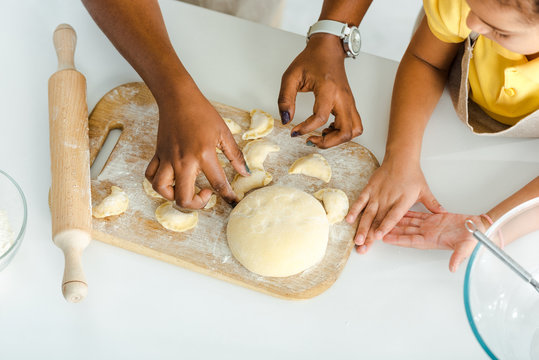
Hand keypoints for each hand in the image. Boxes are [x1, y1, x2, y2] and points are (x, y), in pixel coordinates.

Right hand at [145, 87, 248, 208]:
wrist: (178, 98)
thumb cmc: (202, 113)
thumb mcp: (223, 133)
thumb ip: (235, 155)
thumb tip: (245, 173)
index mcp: (203, 155)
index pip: (217, 184)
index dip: (228, 196)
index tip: (233, 201)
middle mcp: (183, 161)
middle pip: (184, 197)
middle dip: (197, 204)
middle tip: (206, 195)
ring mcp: (168, 159)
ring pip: (162, 190)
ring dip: (174, 196)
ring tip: (186, 190)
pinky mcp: (158, 154)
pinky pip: (151, 176)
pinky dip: (158, 183)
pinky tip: (171, 180)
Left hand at [278, 34, 362, 148]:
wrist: (329, 48)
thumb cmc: (311, 60)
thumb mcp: (291, 76)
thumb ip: (285, 98)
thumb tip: (286, 119)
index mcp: (328, 89)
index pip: (321, 118)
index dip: (306, 129)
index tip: (294, 132)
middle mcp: (343, 97)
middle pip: (345, 131)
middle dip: (327, 142)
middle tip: (310, 140)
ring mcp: (350, 101)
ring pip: (354, 131)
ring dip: (338, 139)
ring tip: (321, 134)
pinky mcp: (351, 104)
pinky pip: (354, 125)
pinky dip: (343, 132)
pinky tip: (328, 128)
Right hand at [346, 158, 445, 253]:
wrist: (401, 158)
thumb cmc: (413, 175)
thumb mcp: (424, 190)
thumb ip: (433, 204)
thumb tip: (444, 213)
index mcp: (402, 201)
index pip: (393, 216)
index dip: (385, 226)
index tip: (379, 236)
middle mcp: (388, 199)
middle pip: (377, 220)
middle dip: (369, 235)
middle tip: (363, 248)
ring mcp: (377, 195)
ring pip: (367, 214)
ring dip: (361, 228)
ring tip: (357, 240)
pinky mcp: (369, 189)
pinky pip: (360, 201)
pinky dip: (354, 210)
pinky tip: (349, 220)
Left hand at [383, 211, 488, 271]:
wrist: (481, 228)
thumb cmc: (475, 238)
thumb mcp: (466, 248)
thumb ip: (458, 257)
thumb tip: (452, 268)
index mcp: (432, 241)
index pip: (411, 240)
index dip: (398, 239)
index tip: (386, 238)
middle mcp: (428, 234)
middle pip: (405, 232)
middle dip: (391, 230)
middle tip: (377, 228)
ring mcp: (429, 226)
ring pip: (408, 223)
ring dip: (396, 221)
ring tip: (382, 218)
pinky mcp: (433, 218)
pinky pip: (417, 215)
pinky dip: (407, 213)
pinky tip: (398, 211)